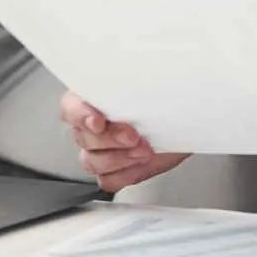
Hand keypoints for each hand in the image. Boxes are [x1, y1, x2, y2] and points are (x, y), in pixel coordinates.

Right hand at [60, 92, 188, 191]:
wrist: (185, 121)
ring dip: (121, 158)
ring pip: (92, 161)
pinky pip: (107, 181)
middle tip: (134, 135)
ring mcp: (100, 151)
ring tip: (145, 150)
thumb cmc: (164, 99)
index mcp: (92, 98)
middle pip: (83, 138)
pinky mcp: (113, 172)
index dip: (81, 116)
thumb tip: (128, 76)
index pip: (70, 108)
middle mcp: (92, 125)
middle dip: (111, 139)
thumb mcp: (150, 86)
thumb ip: (131, 86)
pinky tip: (141, 163)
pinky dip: (126, 174)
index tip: (99, 121)